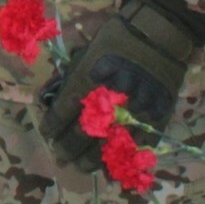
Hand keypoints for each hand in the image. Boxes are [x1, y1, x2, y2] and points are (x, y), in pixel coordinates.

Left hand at [39, 0, 204, 166]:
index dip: (51, 126)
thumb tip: (55, 100)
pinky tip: (110, 167)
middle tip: (60, 156)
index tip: (46, 133)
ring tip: (80, 166)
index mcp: (87, 81)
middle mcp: (108, 102)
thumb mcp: (85, 53)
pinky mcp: (154, 120)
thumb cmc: (116, 39)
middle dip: (67, 148)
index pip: (62, 112)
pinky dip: (122, 160)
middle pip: (81, 134)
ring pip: (107, 147)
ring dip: (90, 160)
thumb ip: (71, 79)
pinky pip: (136, 148)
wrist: (158, 36)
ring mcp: (132, 114)